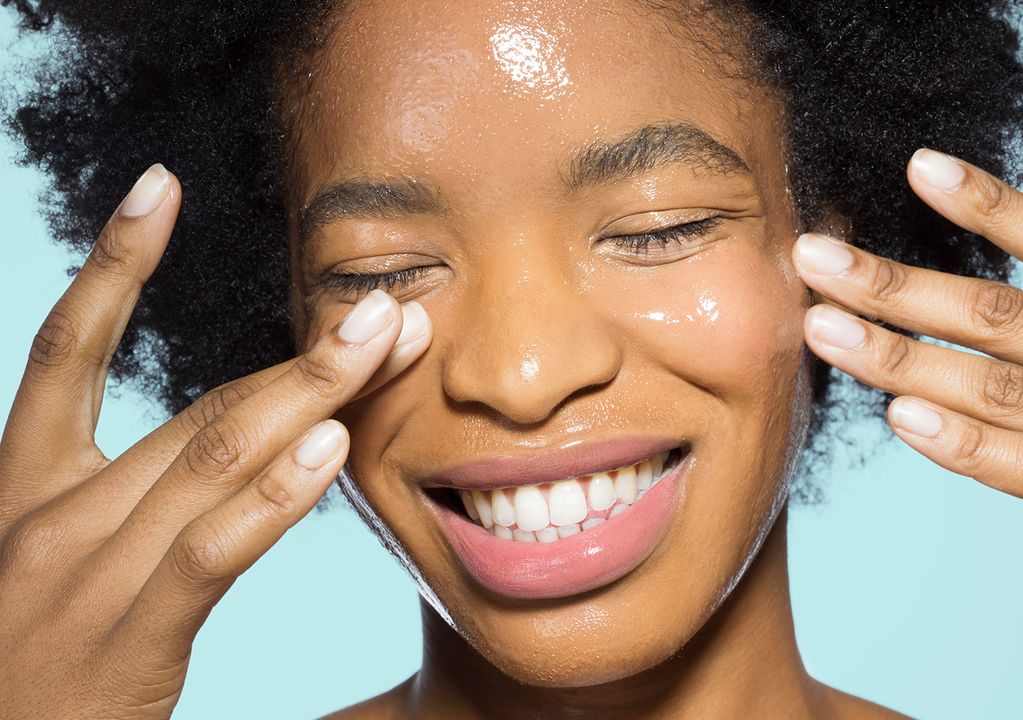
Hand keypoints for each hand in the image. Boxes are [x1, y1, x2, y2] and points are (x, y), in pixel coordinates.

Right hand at [0, 164, 431, 718]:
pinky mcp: (129, 638)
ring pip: (215, 456)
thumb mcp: (70, 560)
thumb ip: (143, 497)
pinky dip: (275, 492)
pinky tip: (331, 445)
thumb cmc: (45, 664)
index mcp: (26, 484)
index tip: (157, 186)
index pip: (64, 348)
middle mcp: (51, 514)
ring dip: (313, 391)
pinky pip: (212, 548)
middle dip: (302, 351)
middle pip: (197, 404)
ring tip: (385, 340)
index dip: (112, 262)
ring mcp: (84, 574)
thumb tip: (249, 435)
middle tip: (383, 300)